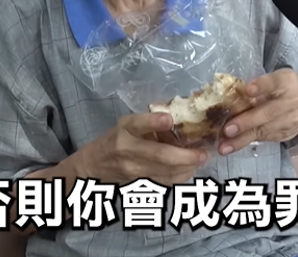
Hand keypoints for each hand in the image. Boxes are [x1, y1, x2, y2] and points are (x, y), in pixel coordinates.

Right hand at [76, 112, 208, 186]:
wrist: (94, 167)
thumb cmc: (115, 139)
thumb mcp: (127, 124)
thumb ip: (151, 122)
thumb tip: (183, 114)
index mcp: (125, 129)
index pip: (138, 124)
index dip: (153, 122)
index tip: (169, 119)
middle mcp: (127, 150)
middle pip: (159, 155)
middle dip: (185, 155)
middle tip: (203, 153)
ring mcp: (133, 170)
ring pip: (166, 172)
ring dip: (188, 167)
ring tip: (202, 159)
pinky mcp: (138, 183)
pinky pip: (164, 182)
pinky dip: (181, 177)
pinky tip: (190, 170)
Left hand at [218, 68, 297, 155]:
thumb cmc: (285, 90)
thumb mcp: (277, 80)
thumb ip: (259, 86)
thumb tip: (230, 94)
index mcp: (287, 81)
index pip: (275, 82)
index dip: (262, 86)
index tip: (248, 90)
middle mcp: (292, 101)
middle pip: (269, 112)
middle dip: (247, 121)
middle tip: (228, 129)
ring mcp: (290, 120)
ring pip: (264, 130)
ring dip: (242, 138)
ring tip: (224, 145)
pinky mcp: (284, 134)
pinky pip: (263, 138)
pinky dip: (244, 142)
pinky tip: (230, 146)